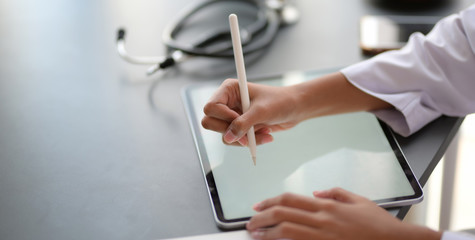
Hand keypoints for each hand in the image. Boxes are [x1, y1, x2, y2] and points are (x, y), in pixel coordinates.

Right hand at [201, 73, 391, 145]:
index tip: (241, 122)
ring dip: (244, 137)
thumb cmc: (289, 101)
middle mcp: (231, 99)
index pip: (211, 107)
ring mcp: (237, 112)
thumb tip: (228, 137)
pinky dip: (251, 142)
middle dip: (233, 130)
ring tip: (265, 133)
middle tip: (252, 130)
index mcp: (231, 88)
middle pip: (213, 122)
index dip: (224, 118)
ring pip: (224, 134)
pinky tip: (267, 136)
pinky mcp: (246, 124)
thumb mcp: (267, 112)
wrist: (305, 106)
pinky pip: (238, 140)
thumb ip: (245, 125)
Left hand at [246, 188, 441, 239]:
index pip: (290, 199)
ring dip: (268, 232)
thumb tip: (316, 192)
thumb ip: (335, 193)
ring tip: (256, 234)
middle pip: (283, 214)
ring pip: (287, 231)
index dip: (270, 202)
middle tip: (250, 222)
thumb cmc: (379, 224)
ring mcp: (323, 237)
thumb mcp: (358, 200)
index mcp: (328, 206)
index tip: (258, 207)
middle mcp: (323, 220)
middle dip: (262, 218)